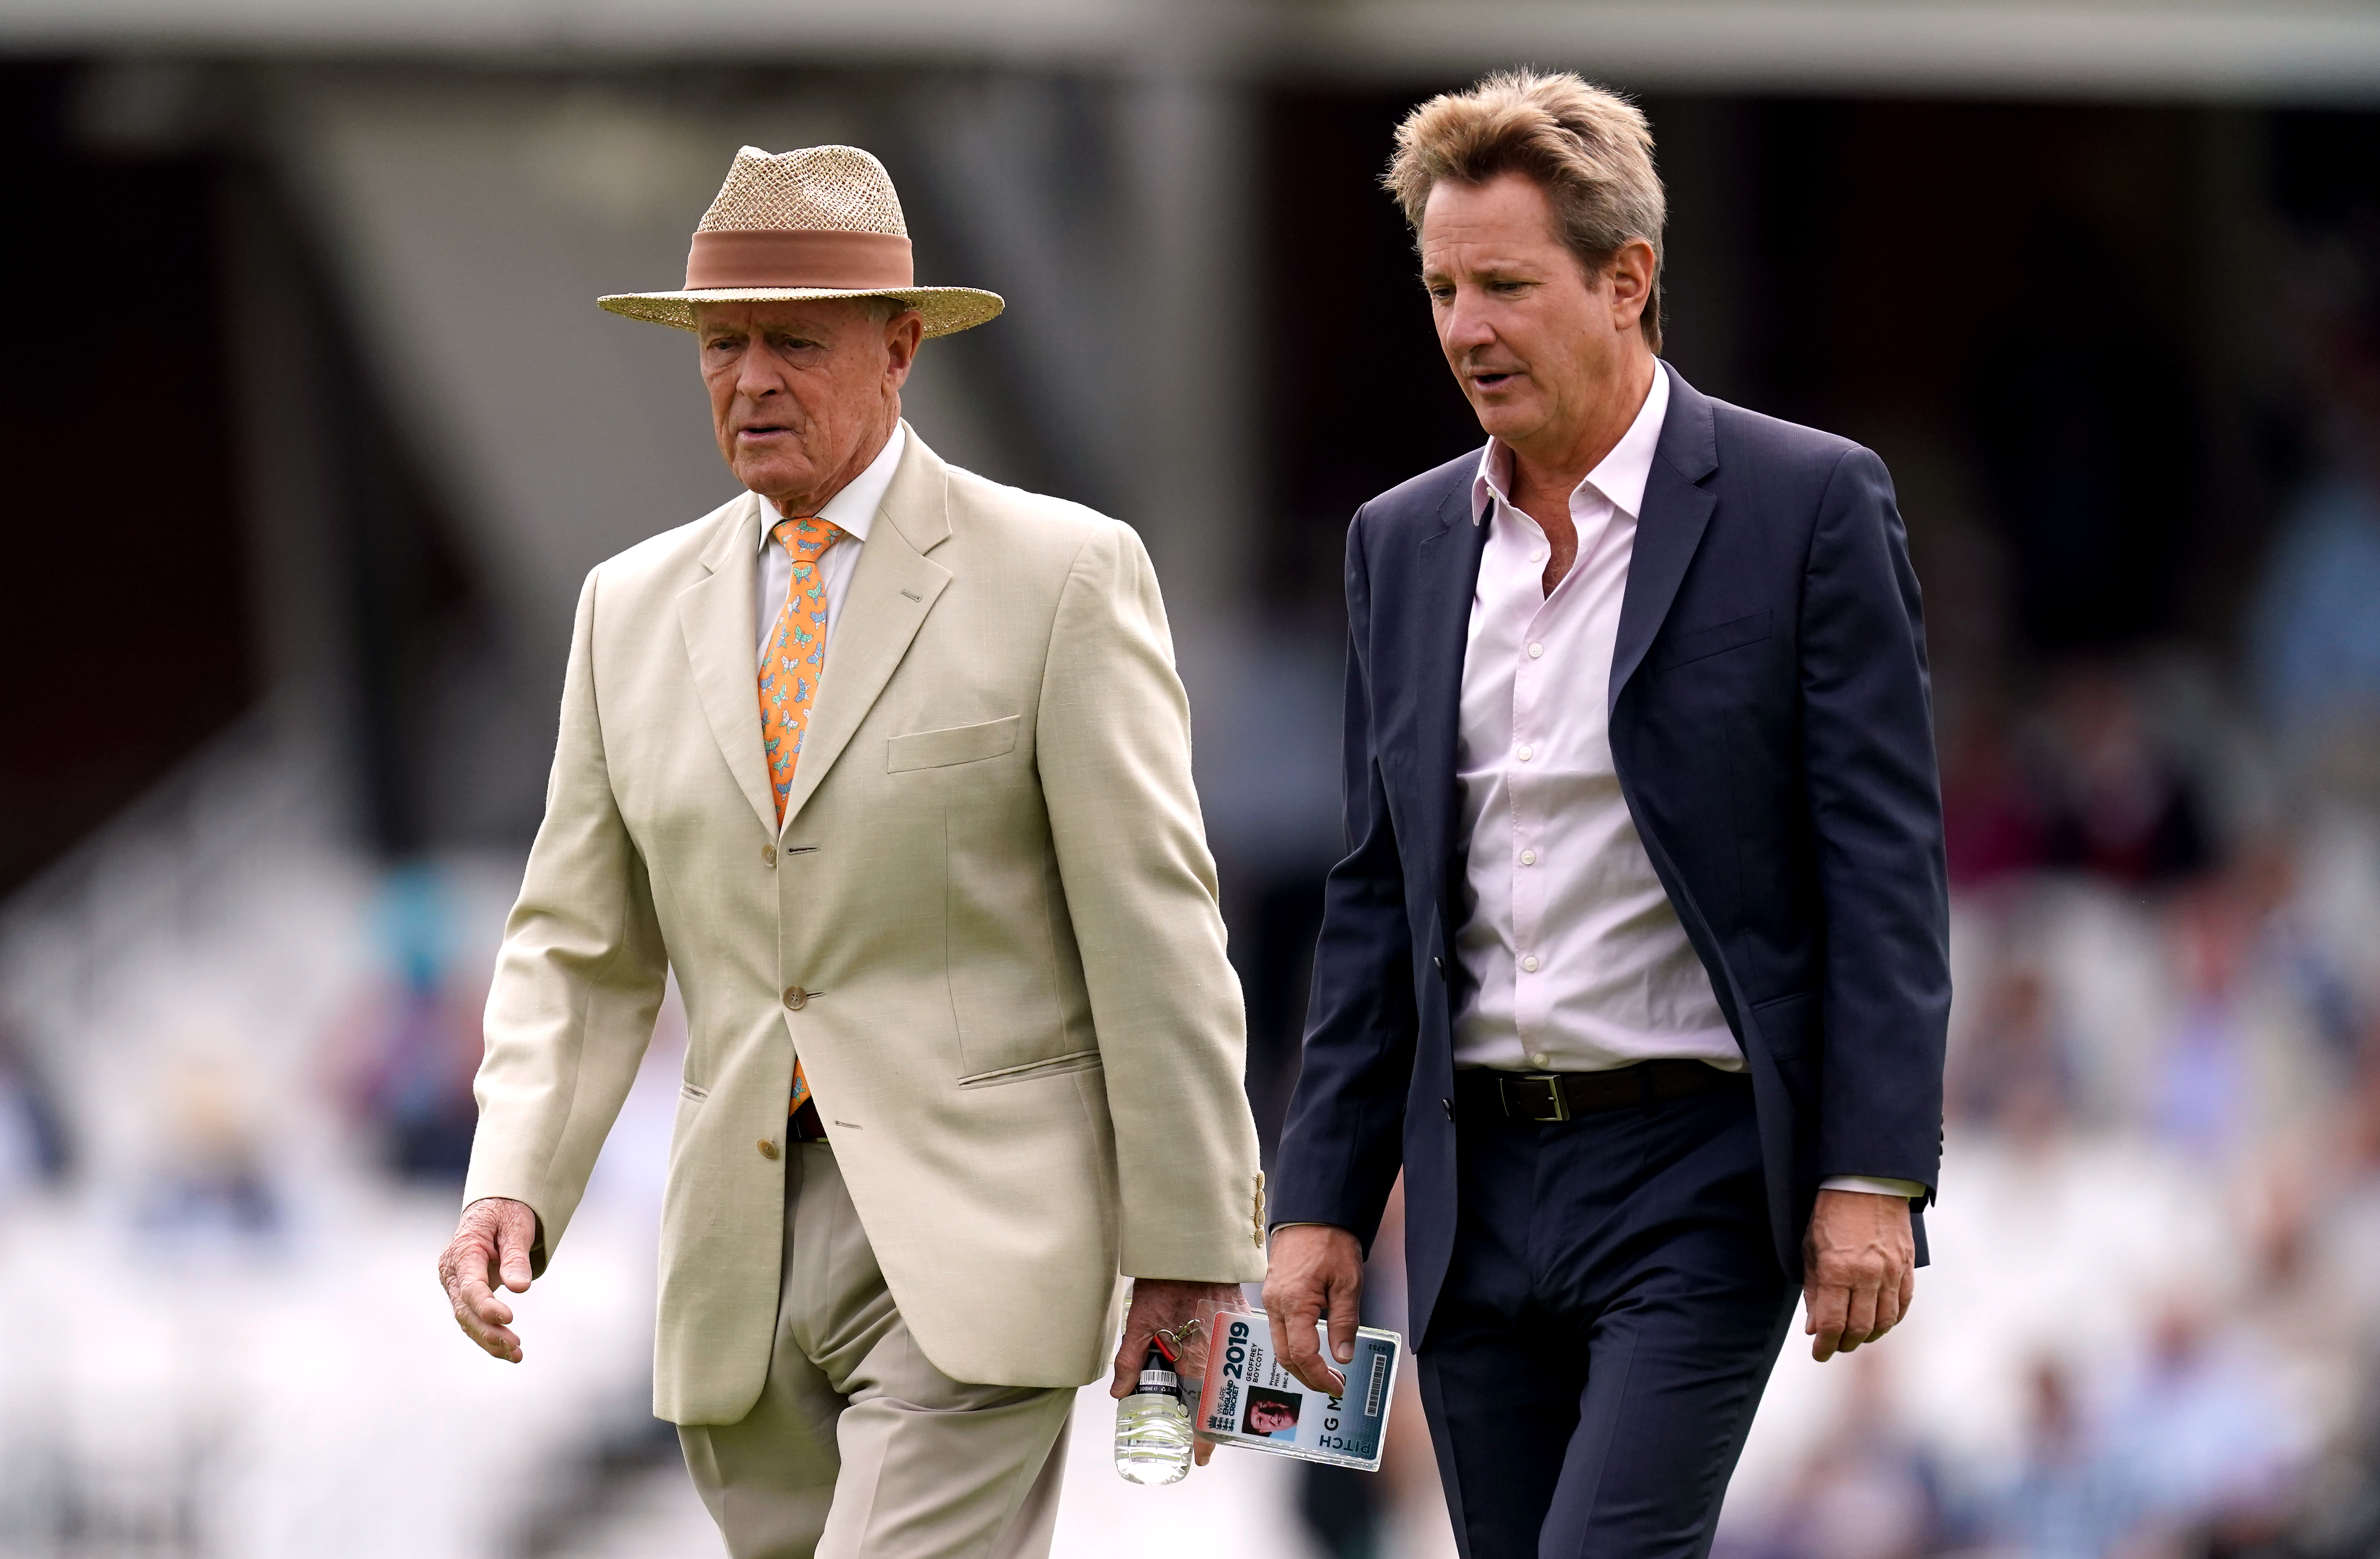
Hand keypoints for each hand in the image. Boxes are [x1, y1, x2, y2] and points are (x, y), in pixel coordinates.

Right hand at [438, 1196, 538, 1361]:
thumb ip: (516, 1257)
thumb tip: (520, 1288)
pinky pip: (473, 1319)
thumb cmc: (506, 1214)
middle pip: (465, 1309)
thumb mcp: (516, 1226)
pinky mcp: (466, 1295)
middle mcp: (453, 1272)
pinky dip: (489, 1335)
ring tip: (516, 1355)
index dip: (486, 1305)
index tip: (508, 1318)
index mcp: (463, 1251)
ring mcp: (456, 1285)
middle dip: (488, 1331)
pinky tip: (508, 1351)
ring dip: (489, 1340)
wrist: (494, 1208)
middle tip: (515, 1346)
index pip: (470, 1286)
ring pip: (467, 1320)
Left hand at [1111, 1277, 1244, 1467]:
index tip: (1201, 1455)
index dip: (1206, 1437)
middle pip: (1226, 1399)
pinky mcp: (1242, 1322)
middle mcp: (1223, 1352)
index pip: (1209, 1410)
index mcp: (1200, 1358)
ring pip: (1234, 1378)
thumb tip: (1119, 1392)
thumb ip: (1130, 1360)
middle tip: (1203, 1437)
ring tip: (1210, 1409)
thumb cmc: (1165, 1282)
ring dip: (1224, 1395)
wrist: (1189, 1248)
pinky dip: (1231, 1369)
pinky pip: (1240, 1355)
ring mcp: (1236, 1337)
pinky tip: (1220, 1374)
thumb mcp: (1140, 1323)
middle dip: (1215, 1420)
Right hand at [1262, 1224, 1363, 1395]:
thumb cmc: (1331, 1241)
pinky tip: (1310, 1348)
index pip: (1303, 1354)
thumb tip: (1343, 1356)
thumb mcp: (1348, 1283)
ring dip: (1299, 1364)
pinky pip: (1278, 1329)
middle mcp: (1276, 1304)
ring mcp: (1271, 1298)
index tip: (1337, 1386)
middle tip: (1332, 1385)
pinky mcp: (1273, 1292)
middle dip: (1307, 1377)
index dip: (1319, 1376)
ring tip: (1324, 1371)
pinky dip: (1293, 1345)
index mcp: (1294, 1303)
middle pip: (1285, 1356)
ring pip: (1279, 1344)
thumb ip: (1345, 1322)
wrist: (1313, 1212)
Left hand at [1801, 1189, 1915, 1361]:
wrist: (1865, 1184)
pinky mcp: (1906, 1267)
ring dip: (1870, 1336)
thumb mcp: (1810, 1251)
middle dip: (1845, 1344)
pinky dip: (1892, 1320)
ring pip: (1885, 1321)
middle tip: (1835, 1346)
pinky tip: (1880, 1323)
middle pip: (1860, 1328)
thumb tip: (1814, 1328)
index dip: (1825, 1345)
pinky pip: (1903, 1304)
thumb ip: (1814, 1292)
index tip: (1819, 1353)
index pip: (1833, 1323)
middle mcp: (1867, 1275)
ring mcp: (1890, 1272)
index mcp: (1837, 1270)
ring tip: (1856, 1338)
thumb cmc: (1830, 1215)